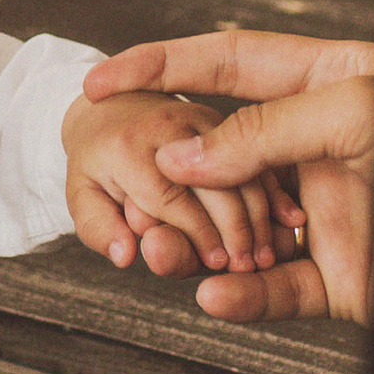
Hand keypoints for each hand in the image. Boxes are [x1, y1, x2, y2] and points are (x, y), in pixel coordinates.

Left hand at [63, 79, 280, 274]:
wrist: (107, 106)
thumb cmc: (96, 162)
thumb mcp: (81, 195)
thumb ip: (99, 228)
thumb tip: (125, 255)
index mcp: (129, 147)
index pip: (172, 198)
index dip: (200, 236)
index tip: (219, 266)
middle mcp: (169, 126)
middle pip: (215, 181)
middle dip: (237, 229)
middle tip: (249, 267)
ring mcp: (200, 118)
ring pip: (242, 167)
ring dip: (261, 214)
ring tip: (269, 254)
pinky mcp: (221, 119)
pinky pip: (254, 152)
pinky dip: (275, 189)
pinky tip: (292, 219)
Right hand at [85, 30, 373, 323]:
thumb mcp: (356, 110)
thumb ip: (262, 128)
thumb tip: (179, 160)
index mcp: (329, 86)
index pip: (230, 64)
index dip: (163, 65)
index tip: (102, 80)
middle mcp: (321, 149)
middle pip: (222, 158)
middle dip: (168, 181)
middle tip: (129, 196)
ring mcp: (328, 216)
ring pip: (237, 232)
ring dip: (194, 248)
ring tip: (162, 255)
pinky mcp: (342, 280)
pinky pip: (279, 292)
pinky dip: (243, 298)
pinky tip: (217, 295)